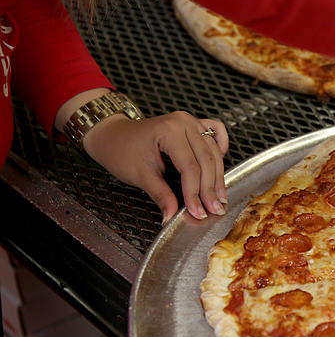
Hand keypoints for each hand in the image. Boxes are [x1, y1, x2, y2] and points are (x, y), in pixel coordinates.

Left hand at [82, 111, 229, 222]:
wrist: (112, 135)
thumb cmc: (121, 151)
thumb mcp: (140, 175)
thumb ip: (160, 195)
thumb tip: (172, 215)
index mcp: (168, 130)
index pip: (190, 167)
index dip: (195, 193)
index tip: (199, 212)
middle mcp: (184, 122)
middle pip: (206, 160)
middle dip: (210, 188)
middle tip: (215, 209)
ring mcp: (191, 121)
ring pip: (214, 151)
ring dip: (218, 176)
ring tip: (220, 197)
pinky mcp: (193, 124)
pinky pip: (216, 133)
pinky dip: (221, 148)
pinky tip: (218, 165)